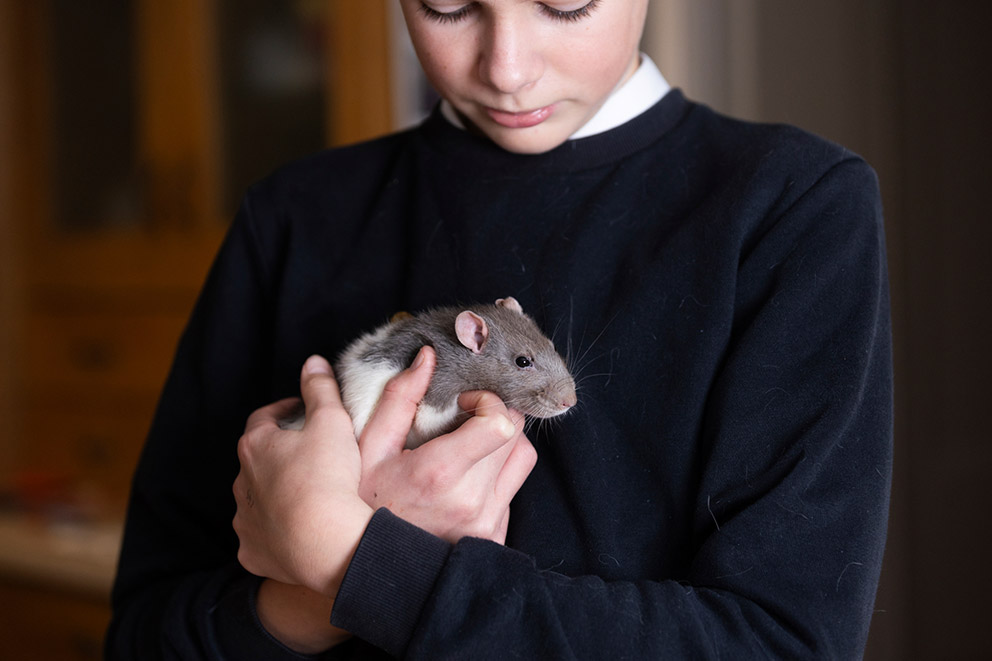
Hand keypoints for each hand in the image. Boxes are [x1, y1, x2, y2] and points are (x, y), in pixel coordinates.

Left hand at [233, 355, 371, 593]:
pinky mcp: (252, 552)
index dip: (282, 411)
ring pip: (255, 500)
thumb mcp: (331, 421)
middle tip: (306, 453)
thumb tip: (312, 362)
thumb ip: (320, 389)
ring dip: (273, 494)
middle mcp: (242, 483)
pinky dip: (274, 532)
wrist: (324, 542)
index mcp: (255, 447)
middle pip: (256, 460)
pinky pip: (260, 537)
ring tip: (303, 495)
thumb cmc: (327, 477)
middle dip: (277, 454)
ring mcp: (244, 520)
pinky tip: (294, 532)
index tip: (299, 410)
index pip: (262, 419)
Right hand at [356, 346, 537, 543]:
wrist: (369, 563)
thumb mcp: (369, 447)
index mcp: (440, 473)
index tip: (465, 402)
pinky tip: (466, 479)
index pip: (501, 423)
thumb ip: (400, 398)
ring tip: (468, 447)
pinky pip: (514, 492)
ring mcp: (485, 523)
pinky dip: (498, 476)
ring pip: (522, 460)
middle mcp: (471, 501)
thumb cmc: (364, 501)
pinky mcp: (494, 538)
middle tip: (463, 421)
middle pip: (515, 435)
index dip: (488, 402)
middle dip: (494, 416)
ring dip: (503, 444)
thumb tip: (427, 357)